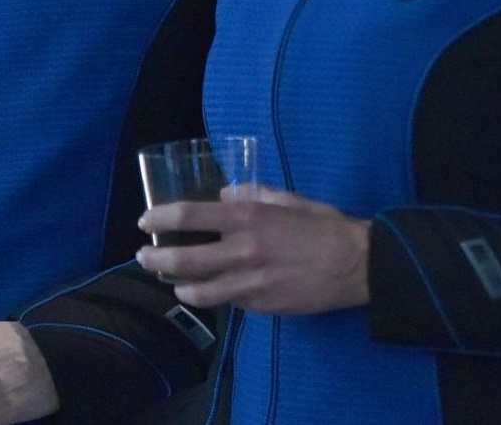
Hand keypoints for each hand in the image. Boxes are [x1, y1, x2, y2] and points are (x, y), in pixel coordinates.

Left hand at [136, 186, 370, 314]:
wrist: (355, 265)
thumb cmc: (323, 226)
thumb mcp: (287, 199)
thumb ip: (252, 195)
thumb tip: (224, 197)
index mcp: (248, 217)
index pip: (189, 215)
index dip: (160, 217)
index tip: (145, 220)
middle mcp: (242, 250)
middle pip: (183, 259)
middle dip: (155, 258)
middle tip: (144, 256)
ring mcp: (249, 283)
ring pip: (199, 291)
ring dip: (178, 286)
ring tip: (173, 281)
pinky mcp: (260, 305)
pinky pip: (227, 301)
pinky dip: (213, 295)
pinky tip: (209, 291)